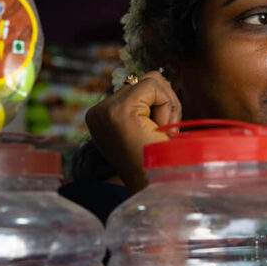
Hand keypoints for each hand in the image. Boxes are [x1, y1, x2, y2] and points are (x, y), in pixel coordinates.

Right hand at [85, 71, 181, 194]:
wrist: (157, 189)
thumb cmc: (160, 163)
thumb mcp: (148, 128)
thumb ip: (145, 104)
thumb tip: (157, 76)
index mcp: (102, 115)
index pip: (141, 85)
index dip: (162, 106)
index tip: (157, 134)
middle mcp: (98, 111)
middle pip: (148, 79)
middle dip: (166, 104)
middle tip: (163, 135)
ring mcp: (105, 110)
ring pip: (153, 80)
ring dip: (168, 106)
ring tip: (161, 135)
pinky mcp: (118, 111)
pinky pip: (154, 86)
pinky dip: (167, 107)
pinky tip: (159, 132)